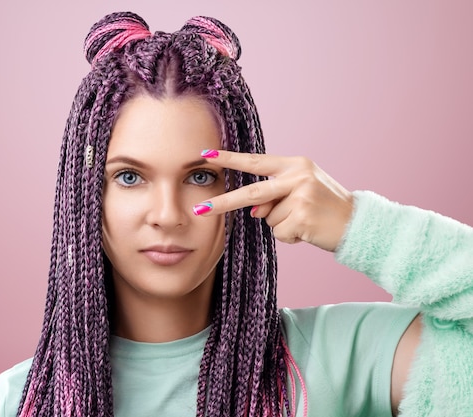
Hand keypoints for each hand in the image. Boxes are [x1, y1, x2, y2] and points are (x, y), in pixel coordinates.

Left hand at [193, 151, 353, 251]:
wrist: (359, 223)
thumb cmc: (326, 207)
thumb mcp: (301, 192)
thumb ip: (274, 196)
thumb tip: (253, 212)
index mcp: (295, 164)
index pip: (255, 161)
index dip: (230, 159)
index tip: (205, 154)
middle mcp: (297, 176)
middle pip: (250, 192)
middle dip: (222, 203)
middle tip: (198, 209)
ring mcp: (301, 196)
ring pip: (267, 218)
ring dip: (282, 225)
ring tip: (305, 221)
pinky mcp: (303, 217)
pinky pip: (280, 233)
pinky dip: (291, 237)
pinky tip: (308, 230)